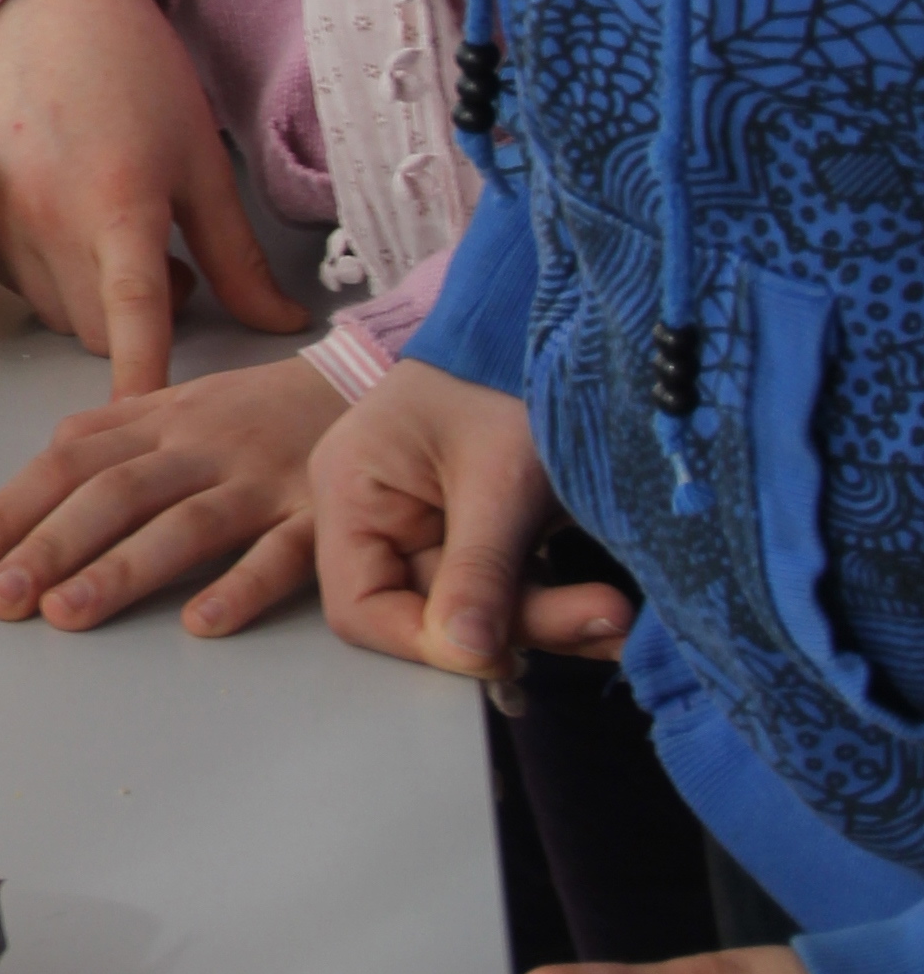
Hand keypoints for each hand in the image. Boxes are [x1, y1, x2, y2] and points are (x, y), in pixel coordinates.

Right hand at [0, 0, 308, 393]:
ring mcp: (1, 219)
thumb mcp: (202, 160)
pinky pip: (16, 282)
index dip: (143, 380)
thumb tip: (285, 323)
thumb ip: (238, 254)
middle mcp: (49, 220)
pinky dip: (48, 275)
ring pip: (55, 312)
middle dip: (136, 321)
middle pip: (97, 331)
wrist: (43, 6)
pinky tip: (64, 222)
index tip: (146, 426)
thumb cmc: (135, 71)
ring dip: (90, 299)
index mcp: (120, 205)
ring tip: (112, 233)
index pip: (135, 317)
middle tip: (164, 259)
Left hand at [0, 348, 337, 635]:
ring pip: (183, 524)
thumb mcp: (179, 403)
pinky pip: (279, 555)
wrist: (372, 383)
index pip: (69, 464)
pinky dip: (239, 587)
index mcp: (158, 423)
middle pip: (114, 494)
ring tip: (65, 615)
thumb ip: (111, 431)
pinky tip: (200, 624)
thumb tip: (42, 461)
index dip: (11, 510)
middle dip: (49, 546)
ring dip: (121, 570)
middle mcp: (198, 449)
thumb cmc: (259, 408)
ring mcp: (258, 482)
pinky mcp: (316, 516)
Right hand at [310, 365, 630, 686]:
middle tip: (604, 621)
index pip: (361, 607)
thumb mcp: (497, 477)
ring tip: (619, 616)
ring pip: (484, 608)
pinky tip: (610, 612)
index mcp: (353, 494)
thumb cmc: (504, 373)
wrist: (554, 316)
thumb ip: (478, 571)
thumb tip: (469, 657)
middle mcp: (381, 517)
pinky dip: (561, 602)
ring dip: (552, 619)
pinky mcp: (484, 531)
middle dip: (519, 625)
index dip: (424, 643)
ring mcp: (434, 526)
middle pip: (434, 612)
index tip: (498, 653)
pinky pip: (513, 588)